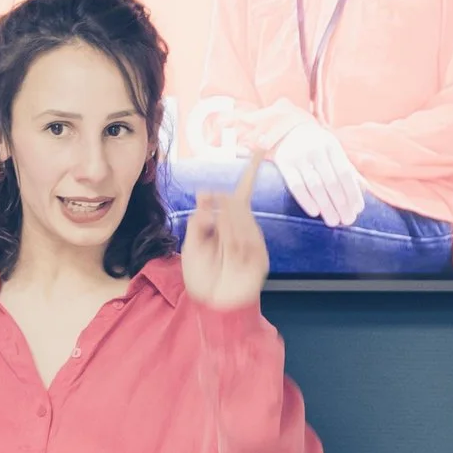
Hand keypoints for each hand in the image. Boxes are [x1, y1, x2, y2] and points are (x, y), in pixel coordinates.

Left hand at [181, 152, 272, 311]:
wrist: (213, 305)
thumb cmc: (201, 277)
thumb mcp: (191, 244)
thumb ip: (198, 218)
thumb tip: (205, 192)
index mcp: (227, 222)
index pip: (242, 192)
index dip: (251, 170)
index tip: (261, 147)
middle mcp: (243, 228)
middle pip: (235, 201)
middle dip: (219, 210)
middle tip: (209, 228)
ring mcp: (253, 240)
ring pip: (239, 217)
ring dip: (223, 230)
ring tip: (220, 251)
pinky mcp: (259, 254)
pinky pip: (246, 236)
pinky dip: (232, 242)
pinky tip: (229, 255)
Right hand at [268, 117, 366, 227]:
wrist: (287, 131)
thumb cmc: (317, 147)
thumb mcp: (333, 152)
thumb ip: (348, 169)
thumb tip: (364, 189)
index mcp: (332, 146)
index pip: (345, 172)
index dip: (353, 192)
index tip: (358, 209)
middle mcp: (316, 150)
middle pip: (331, 181)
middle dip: (341, 204)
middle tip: (347, 221)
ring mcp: (299, 156)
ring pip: (315, 185)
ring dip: (326, 206)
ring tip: (333, 221)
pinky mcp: (284, 164)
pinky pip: (295, 185)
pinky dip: (306, 200)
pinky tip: (315, 212)